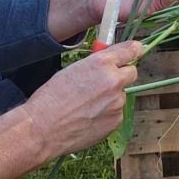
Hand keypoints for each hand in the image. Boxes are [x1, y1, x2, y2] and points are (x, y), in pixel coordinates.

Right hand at [24, 40, 145, 158]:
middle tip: (105, 83)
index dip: (133, 51)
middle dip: (122, 75)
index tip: (135, 51)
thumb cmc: (51, 97)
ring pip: (121, 95)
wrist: (43, 128)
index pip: (130, 51)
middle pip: (132, 73)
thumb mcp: (73, 70)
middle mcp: (114, 81)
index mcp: (102, 63)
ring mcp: (117, 102)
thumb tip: (110, 61)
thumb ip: (96, 64)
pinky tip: (88, 118)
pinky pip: (116, 113)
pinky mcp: (116, 121)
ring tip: (87, 106)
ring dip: (111, 98)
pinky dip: (107, 114)